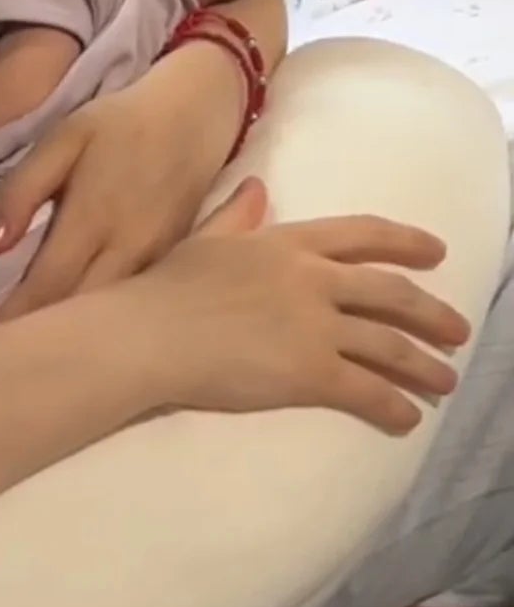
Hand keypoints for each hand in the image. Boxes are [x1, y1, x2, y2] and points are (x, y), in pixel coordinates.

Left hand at [0, 71, 235, 317]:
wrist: (196, 116)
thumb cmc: (120, 125)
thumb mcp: (62, 139)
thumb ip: (22, 189)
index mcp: (92, 220)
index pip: (45, 288)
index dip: (12, 319)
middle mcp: (128, 252)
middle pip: (77, 312)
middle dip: (38, 338)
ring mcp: (156, 265)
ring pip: (109, 317)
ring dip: (73, 337)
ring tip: (33, 351)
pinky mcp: (174, 267)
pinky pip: (134, 306)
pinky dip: (105, 324)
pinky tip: (80, 332)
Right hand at [130, 182, 469, 433]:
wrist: (147, 335)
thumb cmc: (164, 289)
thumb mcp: (205, 239)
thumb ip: (238, 215)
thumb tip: (258, 187)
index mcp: (289, 242)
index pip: (362, 235)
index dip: (405, 241)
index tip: (436, 251)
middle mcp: (313, 280)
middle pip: (391, 293)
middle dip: (432, 313)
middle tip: (458, 329)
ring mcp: (315, 326)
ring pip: (389, 345)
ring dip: (424, 365)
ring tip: (446, 382)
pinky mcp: (310, 372)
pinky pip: (366, 390)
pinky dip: (393, 406)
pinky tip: (407, 419)